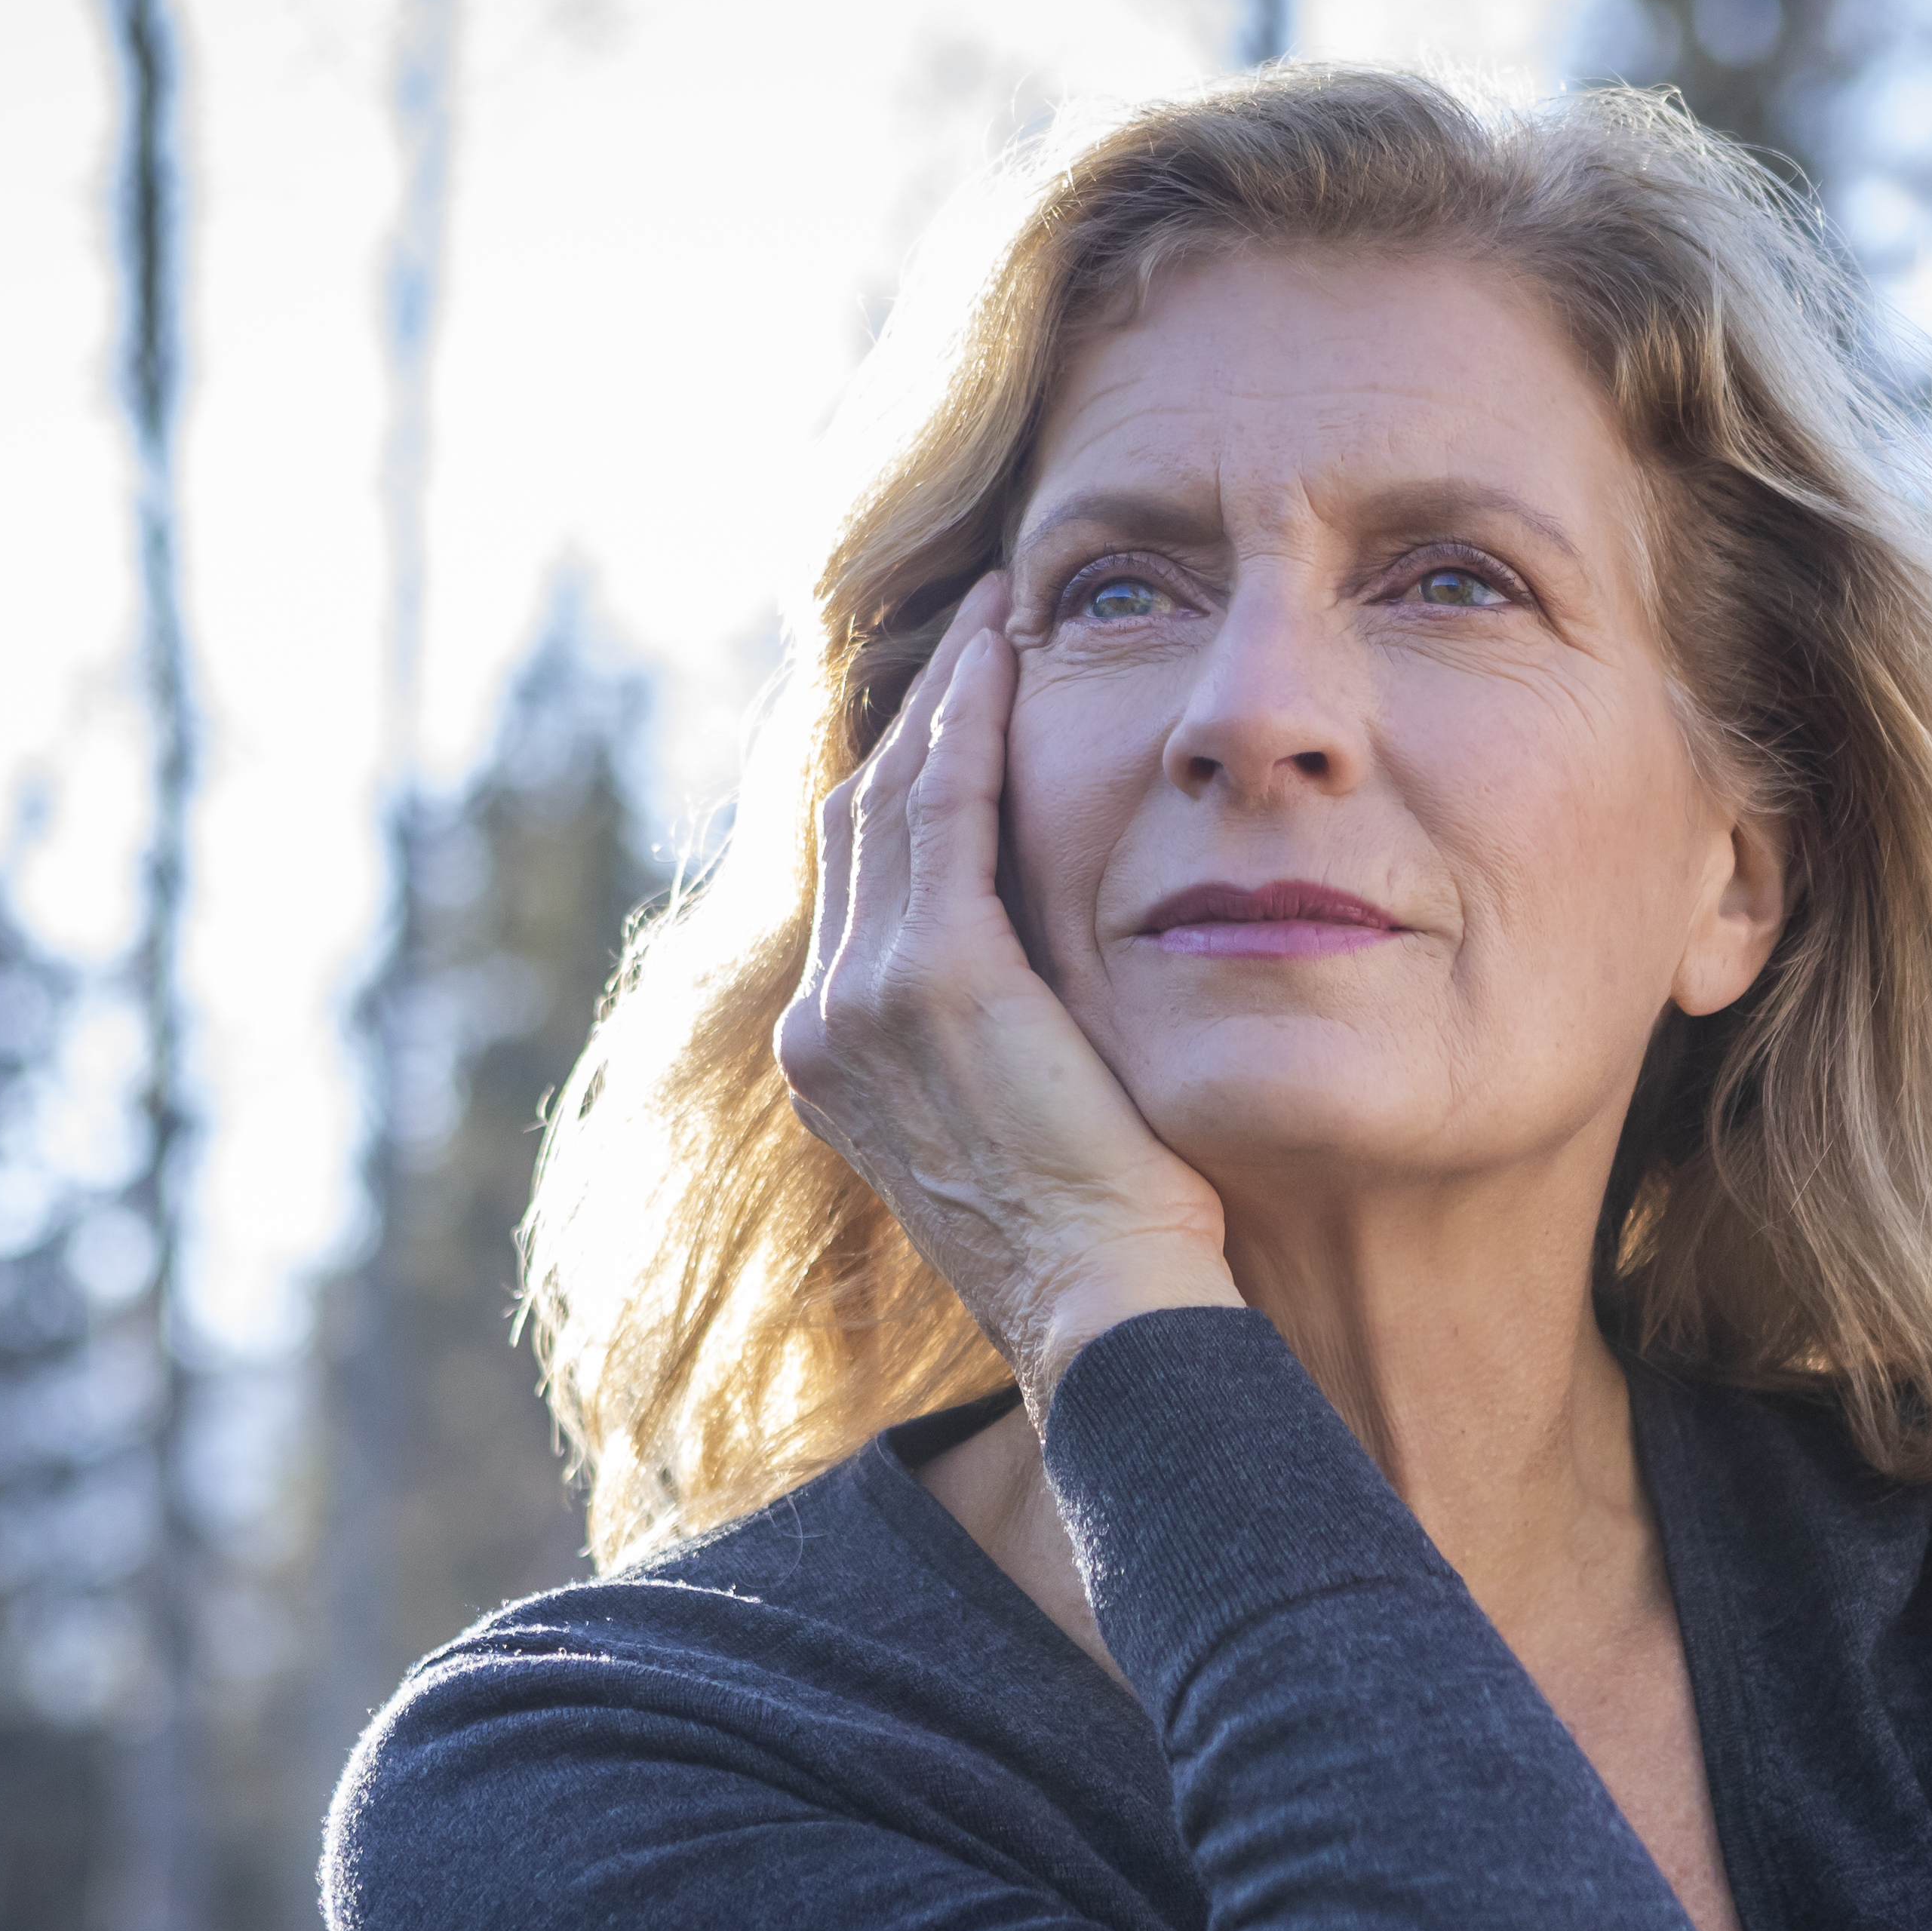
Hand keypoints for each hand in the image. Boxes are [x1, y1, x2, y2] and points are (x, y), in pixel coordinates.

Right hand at [775, 576, 1238, 1411]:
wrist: (1108, 1315)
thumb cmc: (1103, 1238)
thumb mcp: (1021, 1119)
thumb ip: (998, 1036)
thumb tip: (1040, 974)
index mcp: (833, 1059)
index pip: (860, 877)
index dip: (905, 775)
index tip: (966, 699)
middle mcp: (823, 1025)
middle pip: (858, 820)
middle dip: (916, 712)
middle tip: (983, 623)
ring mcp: (866, 1002)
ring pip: (891, 797)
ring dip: (946, 694)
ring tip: (1001, 615)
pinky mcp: (937, 983)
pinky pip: (944, 812)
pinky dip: (970, 725)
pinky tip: (1009, 660)